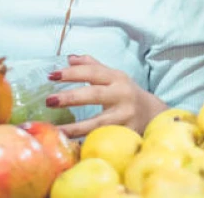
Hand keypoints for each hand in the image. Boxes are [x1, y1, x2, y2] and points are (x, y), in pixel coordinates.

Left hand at [46, 55, 166, 137]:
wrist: (154, 114)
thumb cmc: (126, 94)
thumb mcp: (114, 77)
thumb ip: (93, 66)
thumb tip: (70, 58)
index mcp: (117, 78)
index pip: (93, 72)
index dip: (72, 73)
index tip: (51, 76)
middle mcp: (123, 95)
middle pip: (95, 95)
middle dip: (71, 97)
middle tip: (49, 100)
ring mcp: (125, 116)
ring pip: (98, 122)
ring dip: (75, 127)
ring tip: (55, 129)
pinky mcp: (127, 134)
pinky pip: (104, 139)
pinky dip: (87, 142)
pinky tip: (70, 145)